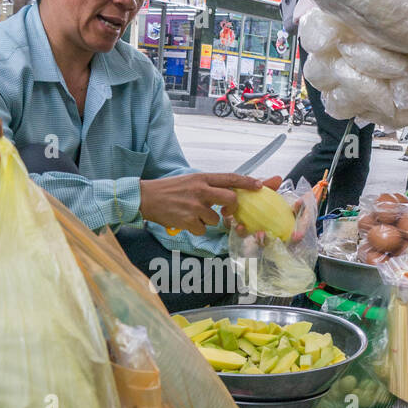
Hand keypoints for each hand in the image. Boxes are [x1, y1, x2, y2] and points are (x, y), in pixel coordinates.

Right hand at [139, 172, 276, 236]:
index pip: (230, 178)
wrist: (146, 197)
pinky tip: (185, 221)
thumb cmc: (169, 189)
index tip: (261, 185)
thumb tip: (226, 192)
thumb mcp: (190, 180)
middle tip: (225, 211)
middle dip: (232, 208)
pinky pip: (203, 229)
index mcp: (202, 178)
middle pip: (231, 199)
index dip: (248, 182)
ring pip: (216, 219)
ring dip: (207, 220)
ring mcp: (195, 206)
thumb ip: (208, 185)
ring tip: (192, 214)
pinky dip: (196, 228)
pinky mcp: (188, 220)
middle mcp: (201, 190)